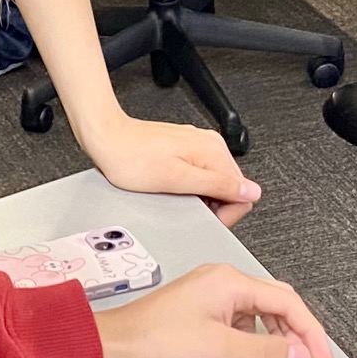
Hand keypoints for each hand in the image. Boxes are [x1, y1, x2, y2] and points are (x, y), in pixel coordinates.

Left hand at [77, 111, 260, 227]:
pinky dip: (189, 187)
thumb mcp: (177, 180)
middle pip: (230, 186)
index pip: (244, 190)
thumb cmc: (131, 159)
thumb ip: (218, 186)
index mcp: (213, 151)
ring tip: (176, 198)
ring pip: (214, 182)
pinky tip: (171, 189)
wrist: (106, 138)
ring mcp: (196, 146)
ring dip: (201, 197)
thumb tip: (251, 192)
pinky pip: (198, 175)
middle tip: (188, 209)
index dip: (228, 212)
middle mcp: (209, 144)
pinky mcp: (183, 149)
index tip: (209, 218)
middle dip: (215, 205)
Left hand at [93, 263, 331, 357]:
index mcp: (230, 281)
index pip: (287, 301)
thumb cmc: (157, 340)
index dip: (310, 330)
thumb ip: (264, 352)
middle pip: (276, 302)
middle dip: (296, 331)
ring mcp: (212, 294)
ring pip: (259, 312)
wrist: (115, 344)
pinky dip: (253, 338)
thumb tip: (300, 355)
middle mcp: (223, 281)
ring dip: (274, 336)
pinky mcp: (202, 308)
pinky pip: (240, 319)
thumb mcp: (219, 349)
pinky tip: (254, 357)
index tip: (322, 357)